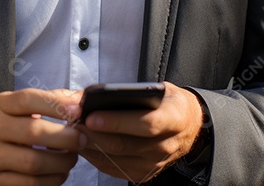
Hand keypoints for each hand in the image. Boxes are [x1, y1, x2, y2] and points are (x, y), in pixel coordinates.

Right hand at [0, 89, 81, 185]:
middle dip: (67, 138)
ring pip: (34, 164)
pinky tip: (57, 175)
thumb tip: (79, 100)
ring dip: (62, 164)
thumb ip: (42, 102)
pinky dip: (50, 182)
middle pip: (35, 134)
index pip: (28, 100)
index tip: (78, 111)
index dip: (56, 104)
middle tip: (82, 139)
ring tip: (71, 158)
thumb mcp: (7, 106)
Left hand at [76, 81, 203, 183]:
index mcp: (173, 119)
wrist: (190, 127)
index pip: (145, 124)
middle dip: (95, 135)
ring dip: (91, 146)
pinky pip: (114, 168)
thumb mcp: (157, 88)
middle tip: (72, 124)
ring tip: (73, 132)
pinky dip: (96, 157)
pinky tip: (84, 144)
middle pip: (125, 144)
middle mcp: (165, 145)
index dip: (117, 122)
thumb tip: (85, 96)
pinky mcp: (144, 174)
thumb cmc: (168, 103)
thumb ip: (124, 90)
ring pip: (116, 158)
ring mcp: (154, 163)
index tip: (92, 116)